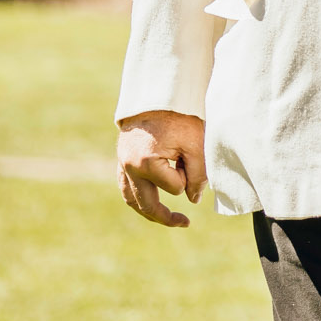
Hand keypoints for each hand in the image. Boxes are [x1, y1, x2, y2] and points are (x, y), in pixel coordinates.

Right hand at [117, 110, 205, 227]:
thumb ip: (198, 174)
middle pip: (147, 205)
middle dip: (166, 217)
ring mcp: (122, 166)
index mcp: (147, 163)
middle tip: (185, 224)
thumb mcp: (196, 143)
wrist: (155, 97)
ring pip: (132, 200)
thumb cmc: (178, 117)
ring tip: (167, 219)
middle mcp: (129, 168)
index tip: (189, 158)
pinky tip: (149, 203)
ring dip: (149, 212)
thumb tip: (194, 200)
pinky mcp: (121, 162)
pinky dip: (138, 199)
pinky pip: (126, 189)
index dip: (187, 176)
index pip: (175, 188)